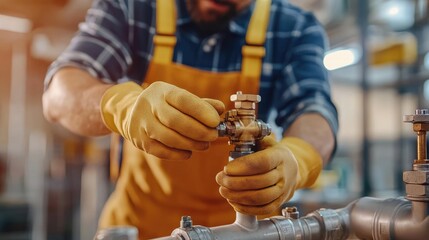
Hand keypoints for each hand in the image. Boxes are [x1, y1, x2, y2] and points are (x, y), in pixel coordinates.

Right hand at [100, 81, 224, 159]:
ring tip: (204, 145)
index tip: (216, 121)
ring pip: (168, 137)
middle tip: (213, 136)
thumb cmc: (164, 105)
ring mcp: (141, 124)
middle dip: (199, 131)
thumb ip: (201, 104)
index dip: (201, 111)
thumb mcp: (179, 98)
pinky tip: (189, 152)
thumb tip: (220, 109)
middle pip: (175, 120)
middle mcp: (149, 105)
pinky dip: (177, 154)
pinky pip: (161, 151)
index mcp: (162, 91)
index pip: (182, 99)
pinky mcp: (139, 141)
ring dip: (191, 144)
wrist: (130, 112)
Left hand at [216, 136, 321, 214]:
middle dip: (234, 182)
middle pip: (259, 182)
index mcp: (280, 156)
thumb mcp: (265, 140)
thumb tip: (237, 129)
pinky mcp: (278, 203)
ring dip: (238, 196)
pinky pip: (262, 209)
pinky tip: (233, 201)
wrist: (291, 169)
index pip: (262, 163)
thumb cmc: (272, 153)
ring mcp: (283, 191)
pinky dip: (246, 208)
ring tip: (223, 190)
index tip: (226, 168)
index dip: (242, 167)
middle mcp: (283, 174)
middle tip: (219, 179)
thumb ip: (251, 135)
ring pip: (260, 198)